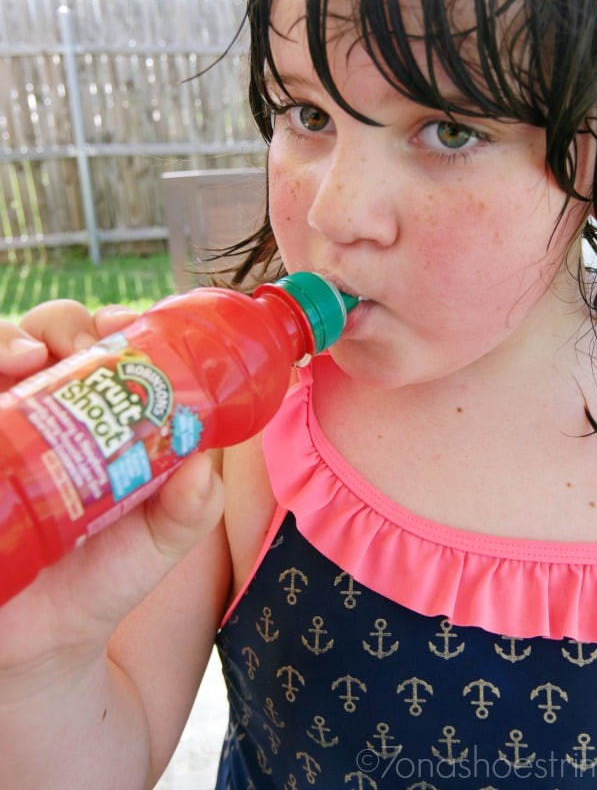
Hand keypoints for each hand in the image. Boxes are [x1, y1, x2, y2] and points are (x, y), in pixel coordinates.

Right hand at [0, 301, 225, 687]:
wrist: (44, 643)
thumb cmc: (103, 577)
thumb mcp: (159, 539)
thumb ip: (192, 508)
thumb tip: (206, 467)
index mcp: (97, 417)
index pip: (100, 345)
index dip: (111, 323)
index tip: (125, 326)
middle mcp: (45, 413)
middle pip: (43, 337)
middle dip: (60, 324)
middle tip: (78, 344)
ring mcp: (5, 431)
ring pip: (0, 354)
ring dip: (10, 340)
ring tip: (28, 358)